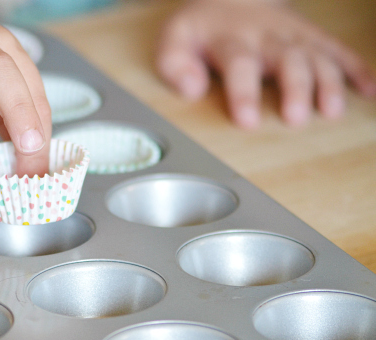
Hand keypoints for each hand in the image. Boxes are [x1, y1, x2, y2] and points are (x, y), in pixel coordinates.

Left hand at [156, 0, 375, 127]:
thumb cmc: (203, 27)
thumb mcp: (175, 39)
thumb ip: (174, 65)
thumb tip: (190, 90)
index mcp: (232, 39)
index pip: (239, 64)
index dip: (243, 92)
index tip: (247, 121)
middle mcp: (268, 36)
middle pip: (287, 59)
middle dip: (294, 88)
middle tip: (296, 118)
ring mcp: (295, 36)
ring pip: (317, 56)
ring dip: (328, 83)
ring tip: (332, 112)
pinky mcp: (314, 38)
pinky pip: (339, 50)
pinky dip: (357, 69)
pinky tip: (369, 90)